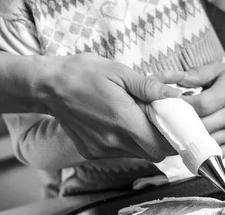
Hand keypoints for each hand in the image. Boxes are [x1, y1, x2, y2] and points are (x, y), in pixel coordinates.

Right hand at [36, 52, 181, 161]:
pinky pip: (118, 152)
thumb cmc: (84, 73)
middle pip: (152, 153)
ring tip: (139, 115)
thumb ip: (148, 87)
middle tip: (160, 117)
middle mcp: (112, 141)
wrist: (49, 85)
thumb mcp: (119, 72)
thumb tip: (175, 95)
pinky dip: (126, 141)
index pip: (161, 145)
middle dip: (162, 138)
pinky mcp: (91, 151)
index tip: (175, 122)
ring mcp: (100, 149)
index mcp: (123, 120)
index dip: (174, 137)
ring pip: (137, 154)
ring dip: (144, 139)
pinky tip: (120, 121)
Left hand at [158, 63, 224, 155]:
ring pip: (208, 142)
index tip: (169, 103)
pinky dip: (200, 150)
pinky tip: (188, 142)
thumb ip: (197, 74)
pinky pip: (215, 152)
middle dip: (182, 124)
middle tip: (165, 120)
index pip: (203, 105)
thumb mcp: (218, 69)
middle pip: (203, 126)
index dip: (184, 106)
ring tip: (173, 131)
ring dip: (189, 139)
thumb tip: (176, 80)